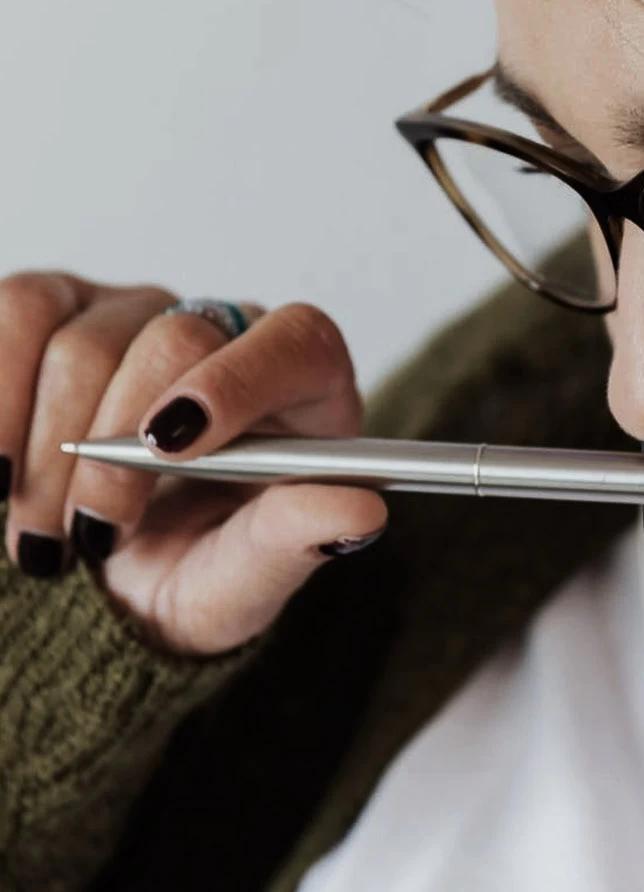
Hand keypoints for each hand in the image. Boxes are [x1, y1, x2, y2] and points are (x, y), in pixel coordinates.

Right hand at [0, 272, 385, 656]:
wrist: (109, 579)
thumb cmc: (196, 564)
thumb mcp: (241, 580)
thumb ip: (291, 543)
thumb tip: (360, 511)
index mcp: (304, 381)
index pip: (296, 341)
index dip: (236, 382)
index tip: (172, 448)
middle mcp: (224, 329)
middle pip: (173, 338)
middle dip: (117, 450)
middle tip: (92, 538)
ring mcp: (138, 313)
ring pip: (80, 339)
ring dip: (45, 450)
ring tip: (44, 538)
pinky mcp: (57, 312)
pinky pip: (17, 311)